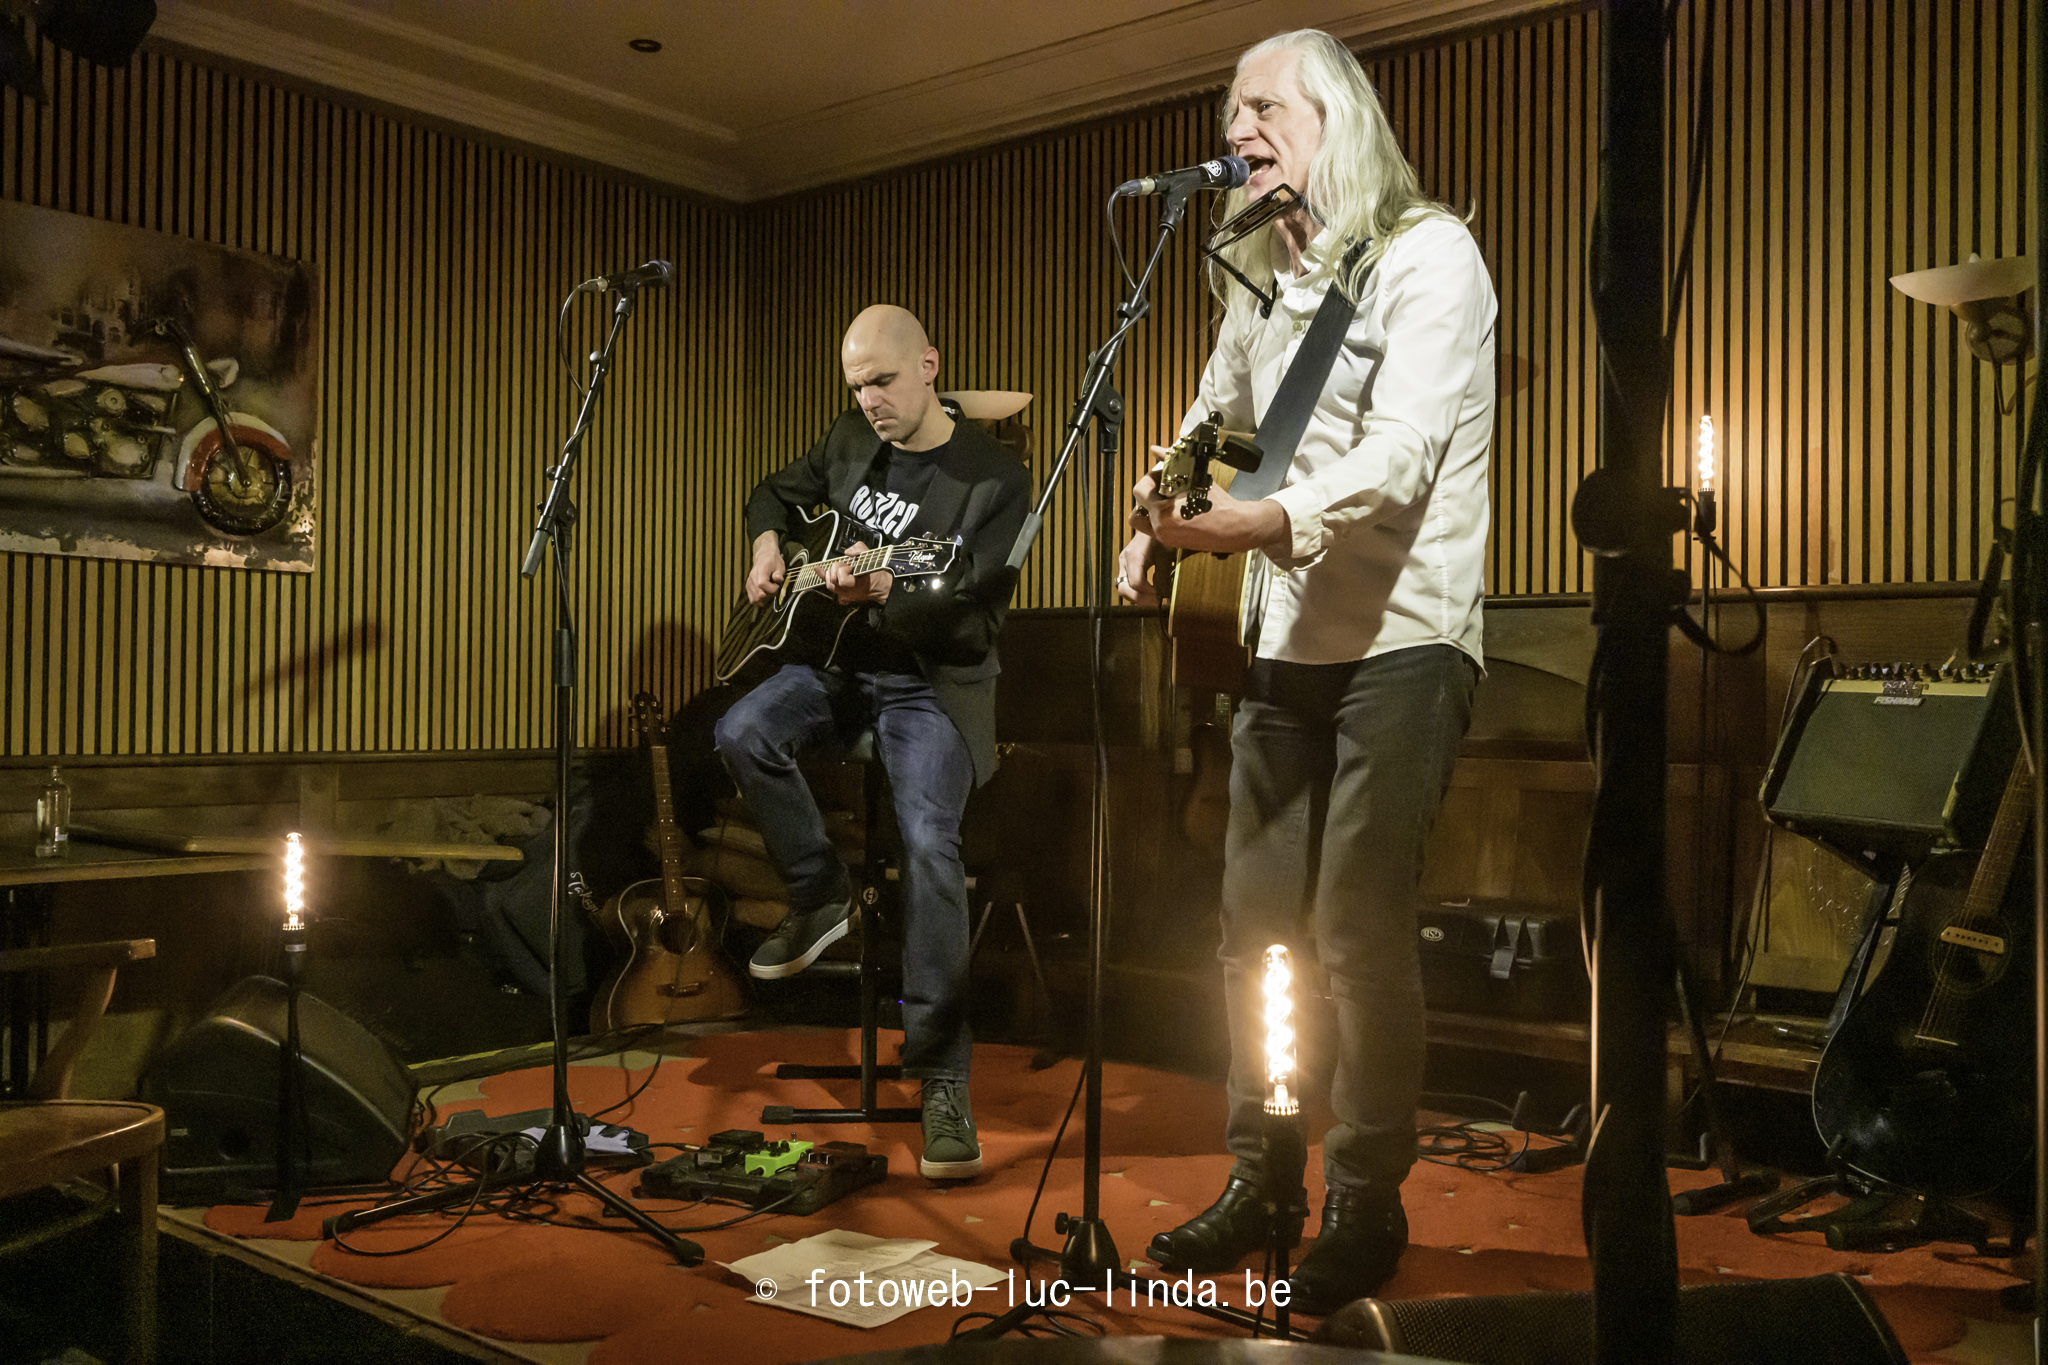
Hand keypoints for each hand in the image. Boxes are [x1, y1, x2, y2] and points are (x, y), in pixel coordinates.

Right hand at [746, 532, 785, 605]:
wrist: (764, 555)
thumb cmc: (773, 561)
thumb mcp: (779, 565)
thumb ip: (778, 574)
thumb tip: (778, 580)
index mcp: (760, 572)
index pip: (762, 584)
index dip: (772, 588)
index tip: (777, 586)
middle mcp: (752, 578)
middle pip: (757, 594)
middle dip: (768, 596)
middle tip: (773, 590)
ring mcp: (749, 582)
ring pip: (753, 598)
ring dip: (763, 600)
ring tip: (769, 593)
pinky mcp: (748, 585)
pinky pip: (751, 597)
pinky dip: (757, 599)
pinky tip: (764, 595)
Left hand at [823, 541, 892, 605]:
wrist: (882, 588)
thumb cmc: (877, 573)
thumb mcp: (872, 557)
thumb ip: (860, 549)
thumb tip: (847, 552)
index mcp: (857, 582)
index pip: (841, 578)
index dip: (843, 569)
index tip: (850, 567)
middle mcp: (849, 591)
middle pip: (833, 579)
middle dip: (836, 569)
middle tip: (846, 567)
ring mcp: (845, 594)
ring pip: (829, 584)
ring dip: (831, 574)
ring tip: (838, 570)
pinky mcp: (843, 595)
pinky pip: (830, 588)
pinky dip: (824, 577)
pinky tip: (818, 570)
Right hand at [1116, 531, 1163, 605]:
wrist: (1153, 520)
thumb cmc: (1162, 536)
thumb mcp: (1166, 555)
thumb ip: (1163, 575)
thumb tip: (1163, 596)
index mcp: (1134, 556)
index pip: (1136, 584)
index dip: (1149, 594)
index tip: (1162, 597)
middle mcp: (1124, 561)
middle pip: (1124, 589)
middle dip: (1140, 599)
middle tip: (1156, 603)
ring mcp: (1123, 563)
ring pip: (1123, 588)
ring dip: (1138, 597)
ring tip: (1154, 599)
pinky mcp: (1126, 566)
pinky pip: (1127, 583)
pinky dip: (1137, 591)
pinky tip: (1150, 593)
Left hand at [1136, 471, 1288, 554]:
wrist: (1234, 528)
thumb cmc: (1217, 504)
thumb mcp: (1194, 479)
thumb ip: (1170, 463)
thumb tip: (1155, 449)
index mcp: (1161, 514)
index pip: (1139, 491)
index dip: (1149, 479)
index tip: (1162, 475)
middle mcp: (1159, 529)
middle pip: (1137, 510)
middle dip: (1146, 497)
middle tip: (1161, 488)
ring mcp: (1165, 539)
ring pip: (1144, 521)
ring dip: (1151, 508)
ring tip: (1168, 498)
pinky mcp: (1172, 543)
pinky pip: (1156, 529)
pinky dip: (1160, 517)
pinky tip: (1177, 507)